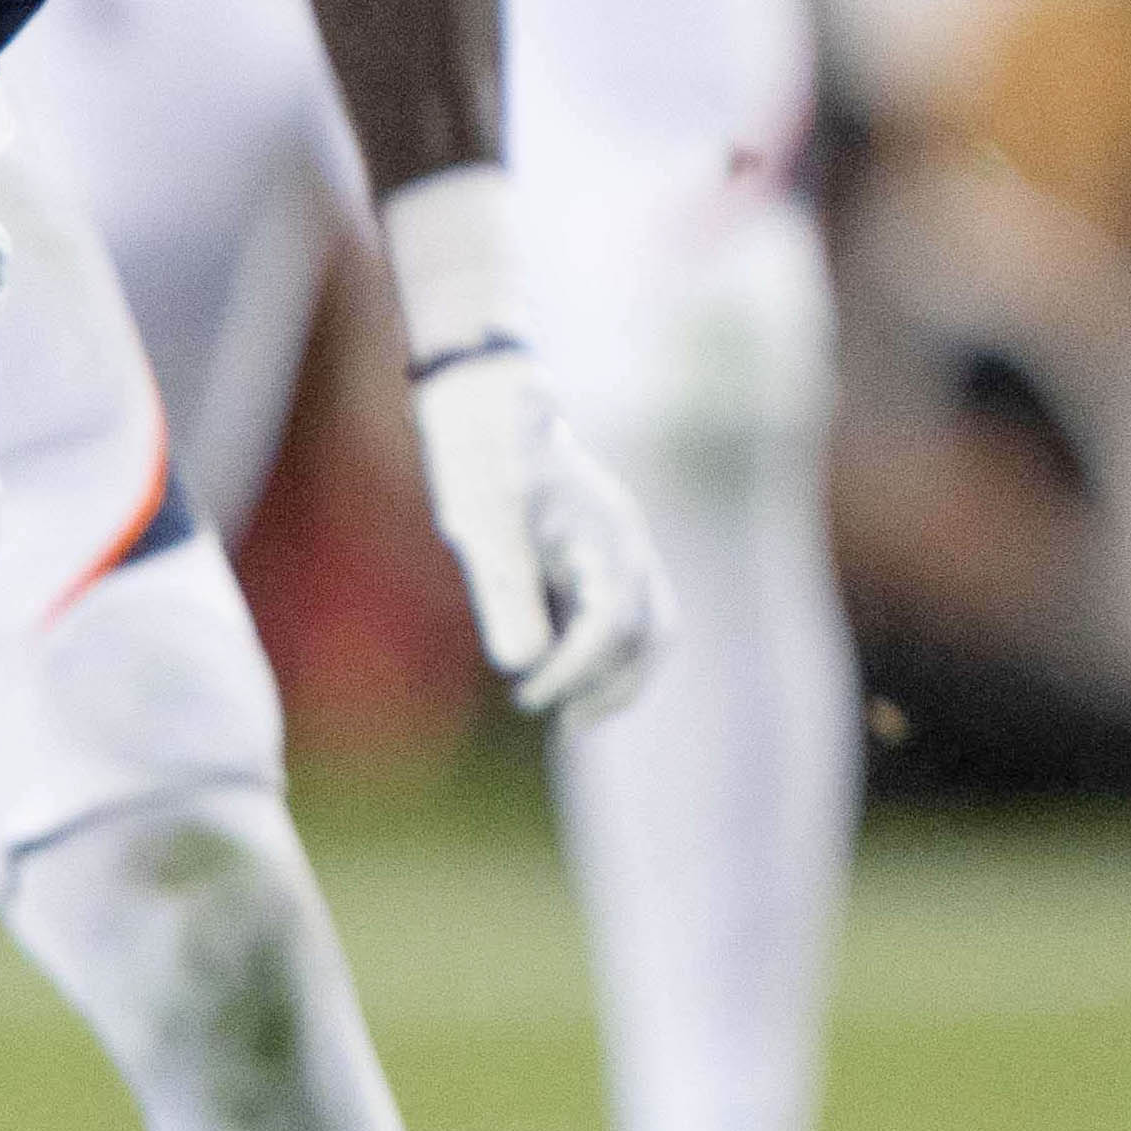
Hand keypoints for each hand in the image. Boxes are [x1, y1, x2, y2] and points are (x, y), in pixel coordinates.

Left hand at [407, 342, 671, 717]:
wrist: (489, 406)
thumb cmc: (482, 458)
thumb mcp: (483, 523)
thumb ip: (504, 589)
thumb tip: (522, 664)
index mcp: (607, 534)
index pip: (610, 622)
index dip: (574, 668)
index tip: (529, 697)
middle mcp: (628, 544)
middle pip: (648, 632)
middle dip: (610, 684)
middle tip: (565, 723)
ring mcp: (625, 549)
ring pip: (649, 628)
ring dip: (618, 677)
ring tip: (573, 717)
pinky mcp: (607, 557)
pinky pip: (628, 616)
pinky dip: (609, 655)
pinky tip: (565, 678)